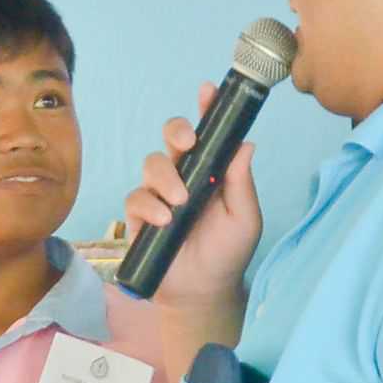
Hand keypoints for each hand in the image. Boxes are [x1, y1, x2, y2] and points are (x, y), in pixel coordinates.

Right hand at [121, 80, 263, 305]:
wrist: (202, 291)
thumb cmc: (227, 252)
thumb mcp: (245, 218)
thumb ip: (242, 182)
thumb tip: (246, 143)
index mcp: (212, 169)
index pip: (207, 133)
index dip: (206, 109)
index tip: (207, 92)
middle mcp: (184, 174)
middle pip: (171, 136)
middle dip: (177, 131)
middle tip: (187, 145)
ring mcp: (159, 193)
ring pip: (152, 162)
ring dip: (166, 178)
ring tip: (181, 202)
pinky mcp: (139, 215)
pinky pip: (136, 197)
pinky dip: (150, 206)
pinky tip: (165, 221)